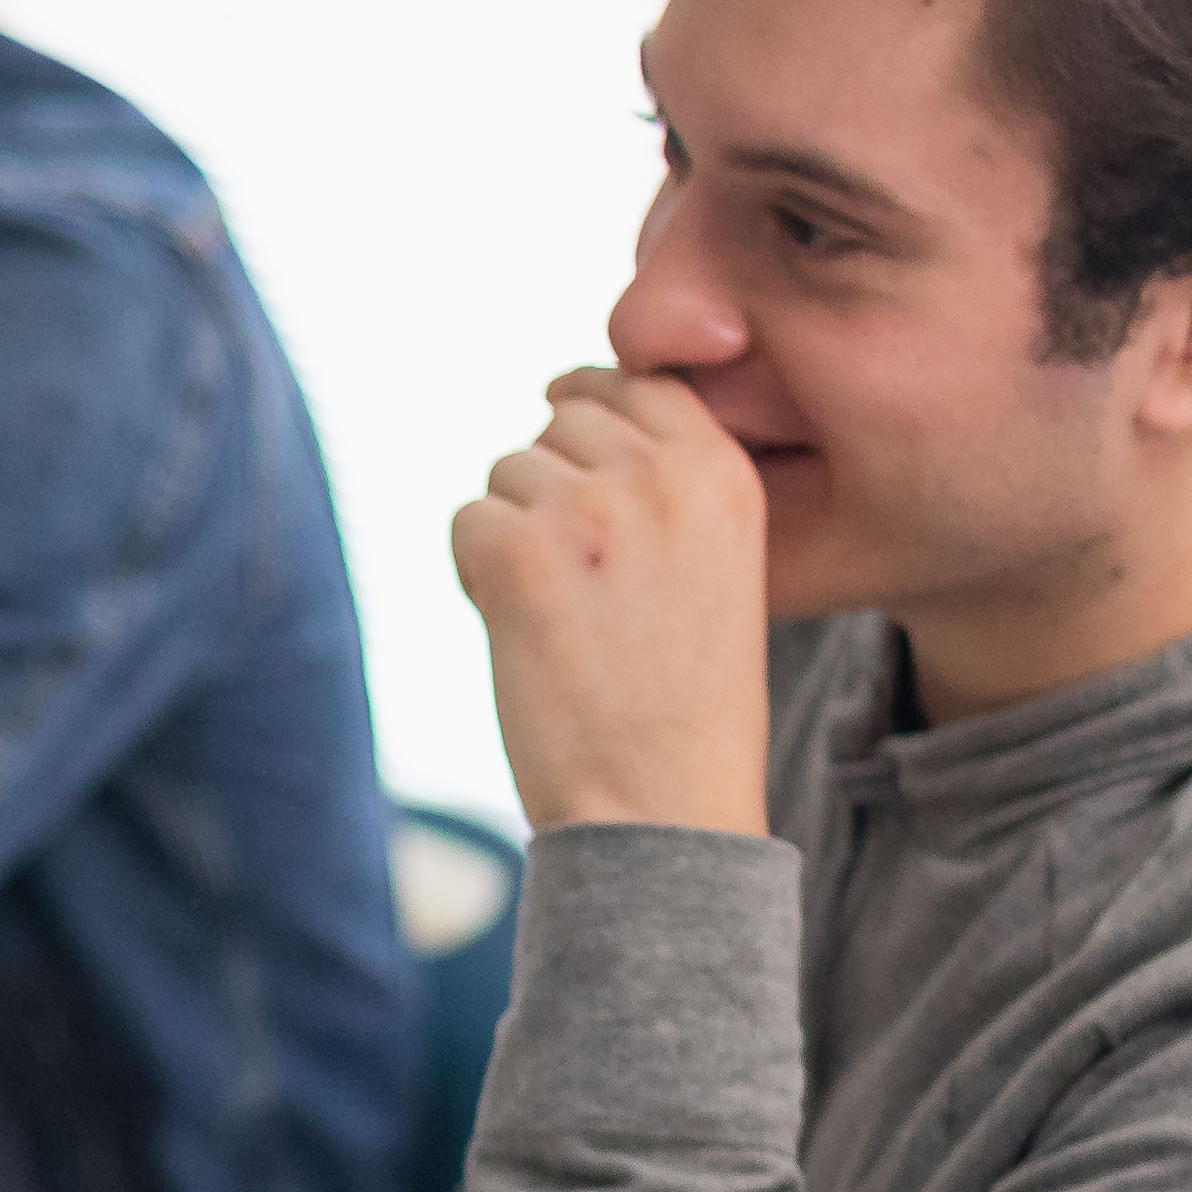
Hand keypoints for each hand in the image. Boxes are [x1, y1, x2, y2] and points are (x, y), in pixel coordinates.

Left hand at [453, 368, 772, 835]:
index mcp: (726, 473)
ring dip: (513, 536)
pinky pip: (466, 521)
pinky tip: (524, 636)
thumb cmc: (684, 705)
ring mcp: (588, 508)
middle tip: (582, 582)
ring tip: (565, 621)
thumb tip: (565, 396)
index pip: (640, 382)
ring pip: (507, 472)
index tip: (581, 460)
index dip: (594, 413)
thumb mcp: (716, 564)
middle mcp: (661, 474)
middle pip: (563, 419)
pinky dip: (475, 576)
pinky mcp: (517, 553)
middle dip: (551, 483)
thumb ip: (663, 482)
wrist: (663, 810)